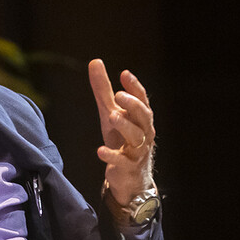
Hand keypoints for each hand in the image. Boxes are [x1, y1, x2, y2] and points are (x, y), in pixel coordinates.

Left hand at [89, 59, 155, 211]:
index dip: (135, 87)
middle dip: (133, 105)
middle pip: (143, 117)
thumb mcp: (110, 112)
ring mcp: (137, 151)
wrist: (129, 177)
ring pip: (137, 137)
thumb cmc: (121, 139)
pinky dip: (112, 156)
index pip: (142, 100)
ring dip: (125, 125)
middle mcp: (144, 133)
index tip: (124, 74)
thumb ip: (103, 90)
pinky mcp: (128, 168)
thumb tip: (95, 61)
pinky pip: (123, 161)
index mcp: (140, 118)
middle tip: (118, 95)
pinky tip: (100, 151)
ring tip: (112, 115)